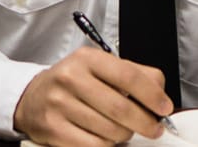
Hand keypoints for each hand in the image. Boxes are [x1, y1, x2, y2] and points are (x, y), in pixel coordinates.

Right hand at [13, 47, 170, 146]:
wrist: (32, 97)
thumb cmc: (73, 83)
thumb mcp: (100, 68)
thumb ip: (133, 74)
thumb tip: (160, 93)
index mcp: (87, 59)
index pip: (128, 76)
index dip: (152, 95)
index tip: (164, 108)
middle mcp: (71, 78)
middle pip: (121, 108)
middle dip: (145, 122)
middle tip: (153, 128)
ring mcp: (60, 104)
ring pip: (110, 131)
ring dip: (125, 135)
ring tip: (122, 129)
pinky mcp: (53, 129)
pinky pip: (94, 146)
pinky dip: (108, 146)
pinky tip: (106, 139)